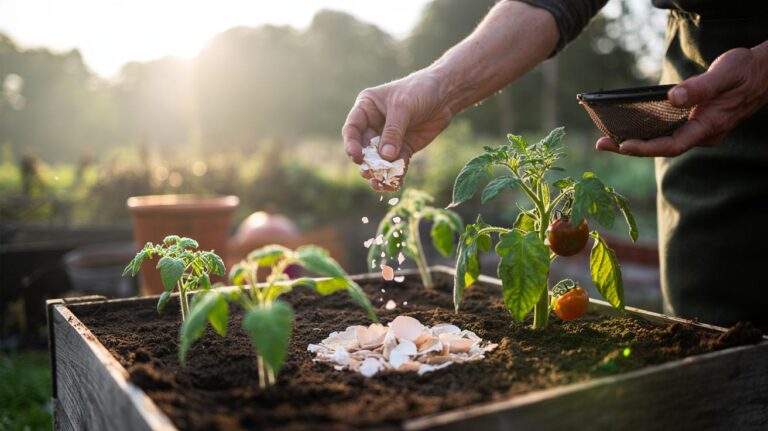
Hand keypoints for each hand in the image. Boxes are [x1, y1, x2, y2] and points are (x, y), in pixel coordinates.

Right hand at [342, 71, 452, 190]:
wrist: (445, 94)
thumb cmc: (419, 90)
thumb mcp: (403, 107)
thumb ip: (393, 131)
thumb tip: (386, 157)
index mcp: (366, 109)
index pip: (352, 129)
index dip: (352, 144)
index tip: (357, 157)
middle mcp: (373, 125)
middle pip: (364, 148)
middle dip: (367, 162)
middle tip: (371, 173)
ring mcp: (388, 138)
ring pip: (379, 160)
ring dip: (379, 172)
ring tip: (381, 183)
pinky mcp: (403, 148)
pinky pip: (396, 164)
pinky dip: (396, 174)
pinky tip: (395, 183)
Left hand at [596, 42, 767, 156]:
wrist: (764, 74)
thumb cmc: (746, 71)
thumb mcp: (724, 74)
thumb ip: (700, 87)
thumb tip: (673, 98)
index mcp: (708, 126)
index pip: (671, 145)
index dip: (645, 148)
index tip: (622, 145)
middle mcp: (702, 134)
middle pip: (661, 148)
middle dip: (630, 148)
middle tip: (600, 145)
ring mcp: (700, 131)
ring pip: (663, 142)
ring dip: (636, 143)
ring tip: (607, 140)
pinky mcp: (696, 125)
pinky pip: (668, 134)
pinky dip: (648, 133)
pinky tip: (630, 129)